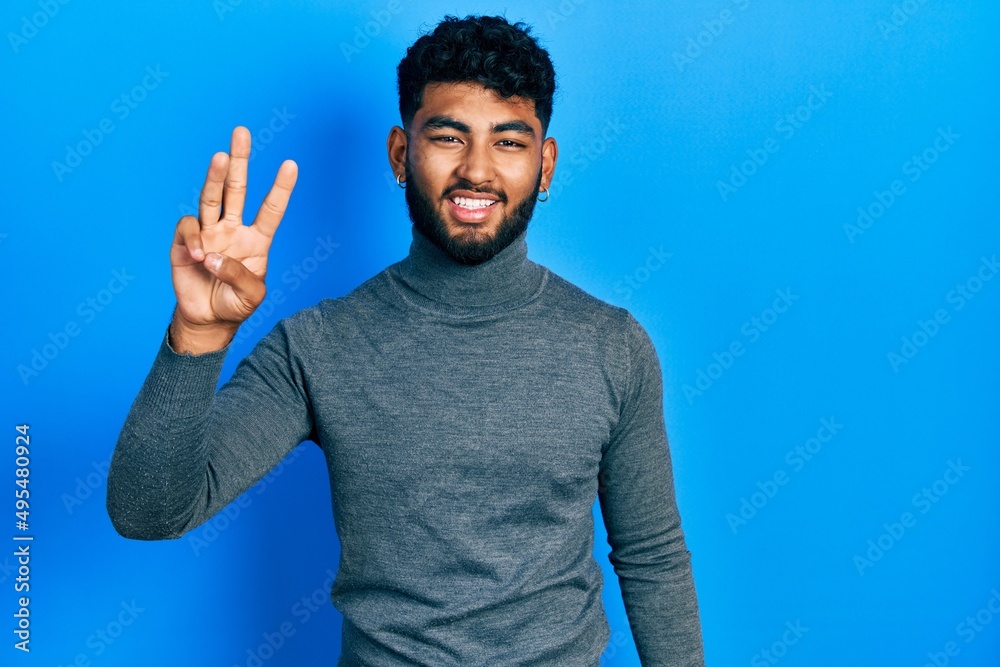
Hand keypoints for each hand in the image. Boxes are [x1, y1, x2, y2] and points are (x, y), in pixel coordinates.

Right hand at [169, 126, 297, 352]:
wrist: (208, 319)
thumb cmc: (235, 304)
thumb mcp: (251, 296)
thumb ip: (239, 276)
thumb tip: (213, 255)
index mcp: (257, 240)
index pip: (271, 209)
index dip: (281, 188)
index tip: (291, 164)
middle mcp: (232, 229)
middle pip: (237, 188)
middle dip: (239, 160)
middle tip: (242, 132)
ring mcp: (209, 233)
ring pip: (211, 196)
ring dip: (214, 175)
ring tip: (219, 156)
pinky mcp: (185, 242)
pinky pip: (189, 228)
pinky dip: (193, 238)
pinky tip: (199, 256)